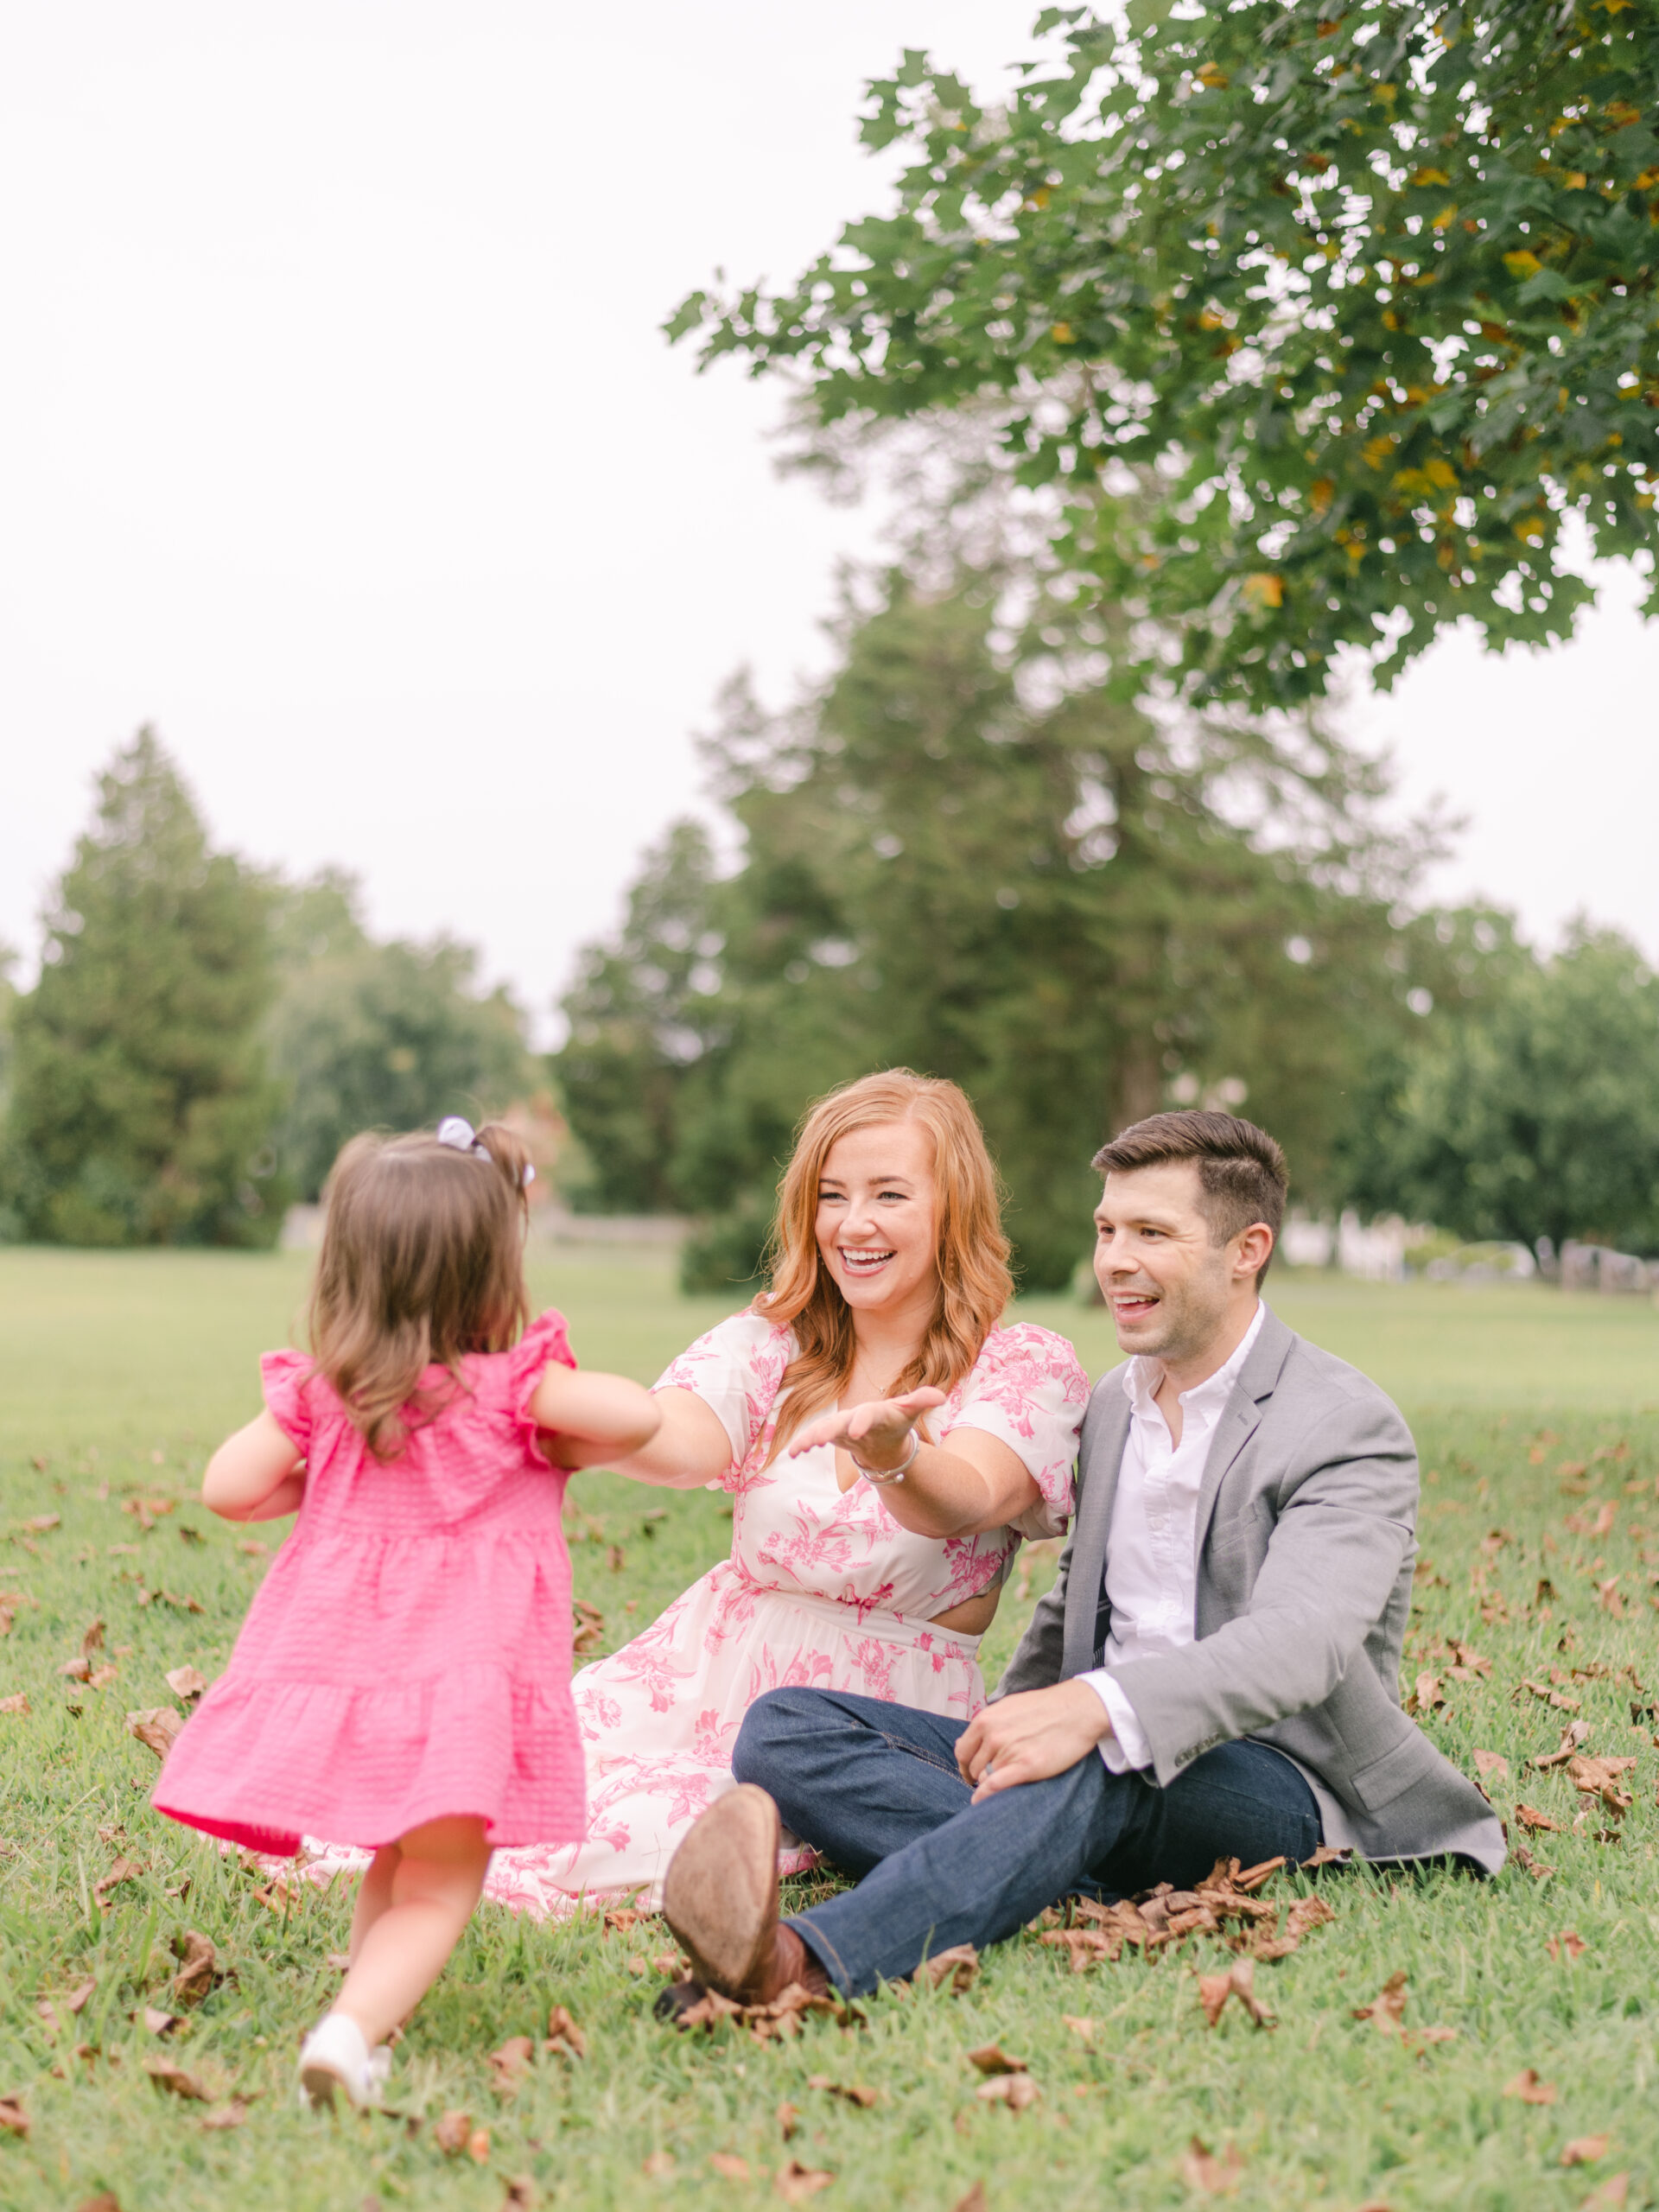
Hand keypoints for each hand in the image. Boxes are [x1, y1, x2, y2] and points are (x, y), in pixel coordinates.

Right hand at [786, 1386, 945, 1469]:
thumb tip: (941, 1396)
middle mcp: (852, 1417)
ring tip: (801, 1447)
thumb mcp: (909, 1412)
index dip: (863, 1420)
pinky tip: (792, 1453)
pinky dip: (803, 1444)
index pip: (868, 1413)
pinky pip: (813, 1440)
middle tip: (820, 1438)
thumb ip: (922, 1400)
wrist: (882, 1432)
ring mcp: (839, 1426)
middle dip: (830, 1429)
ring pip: (823, 1430)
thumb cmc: (895, 1420)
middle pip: (840, 1422)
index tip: (858, 1430)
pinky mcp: (831, 1436)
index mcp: (874, 1411)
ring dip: (811, 1437)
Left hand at [955, 1681, 1111, 1802]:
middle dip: (977, 1775)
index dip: (964, 1765)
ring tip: (999, 1786)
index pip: (962, 1750)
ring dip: (988, 1784)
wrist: (1078, 1709)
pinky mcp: (1026, 1766)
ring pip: (985, 1778)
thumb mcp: (1009, 1707)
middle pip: (973, 1767)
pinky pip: (995, 1786)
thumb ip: (987, 1724)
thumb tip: (964, 1741)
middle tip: (987, 1781)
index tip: (969, 1773)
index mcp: (987, 1719)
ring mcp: (1009, 1751)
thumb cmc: (1045, 1708)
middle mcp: (994, 1735)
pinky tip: (980, 1803)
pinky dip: (985, 1797)